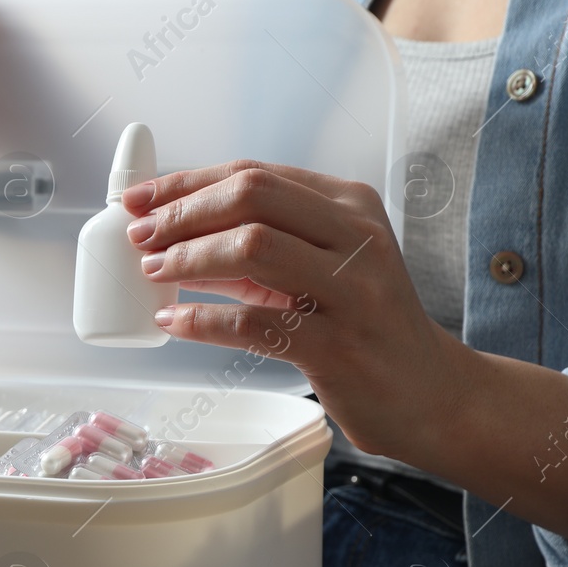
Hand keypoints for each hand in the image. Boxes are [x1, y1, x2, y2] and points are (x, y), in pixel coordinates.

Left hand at [122, 160, 464, 464]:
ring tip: (154, 272)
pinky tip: (172, 320)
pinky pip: (253, 323)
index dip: (187, 183)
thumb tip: (172, 235)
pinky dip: (201, 320)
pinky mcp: (338, 345)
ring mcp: (353, 290)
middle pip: (251, 197)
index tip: (139, 199)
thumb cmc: (361, 322)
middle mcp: (357, 237)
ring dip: (189, 257)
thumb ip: (259, 243)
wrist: (427, 392)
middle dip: (183, 213)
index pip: (255, 174)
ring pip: (253, 246)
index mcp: (348, 206)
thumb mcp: (319, 265)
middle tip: (141, 236)